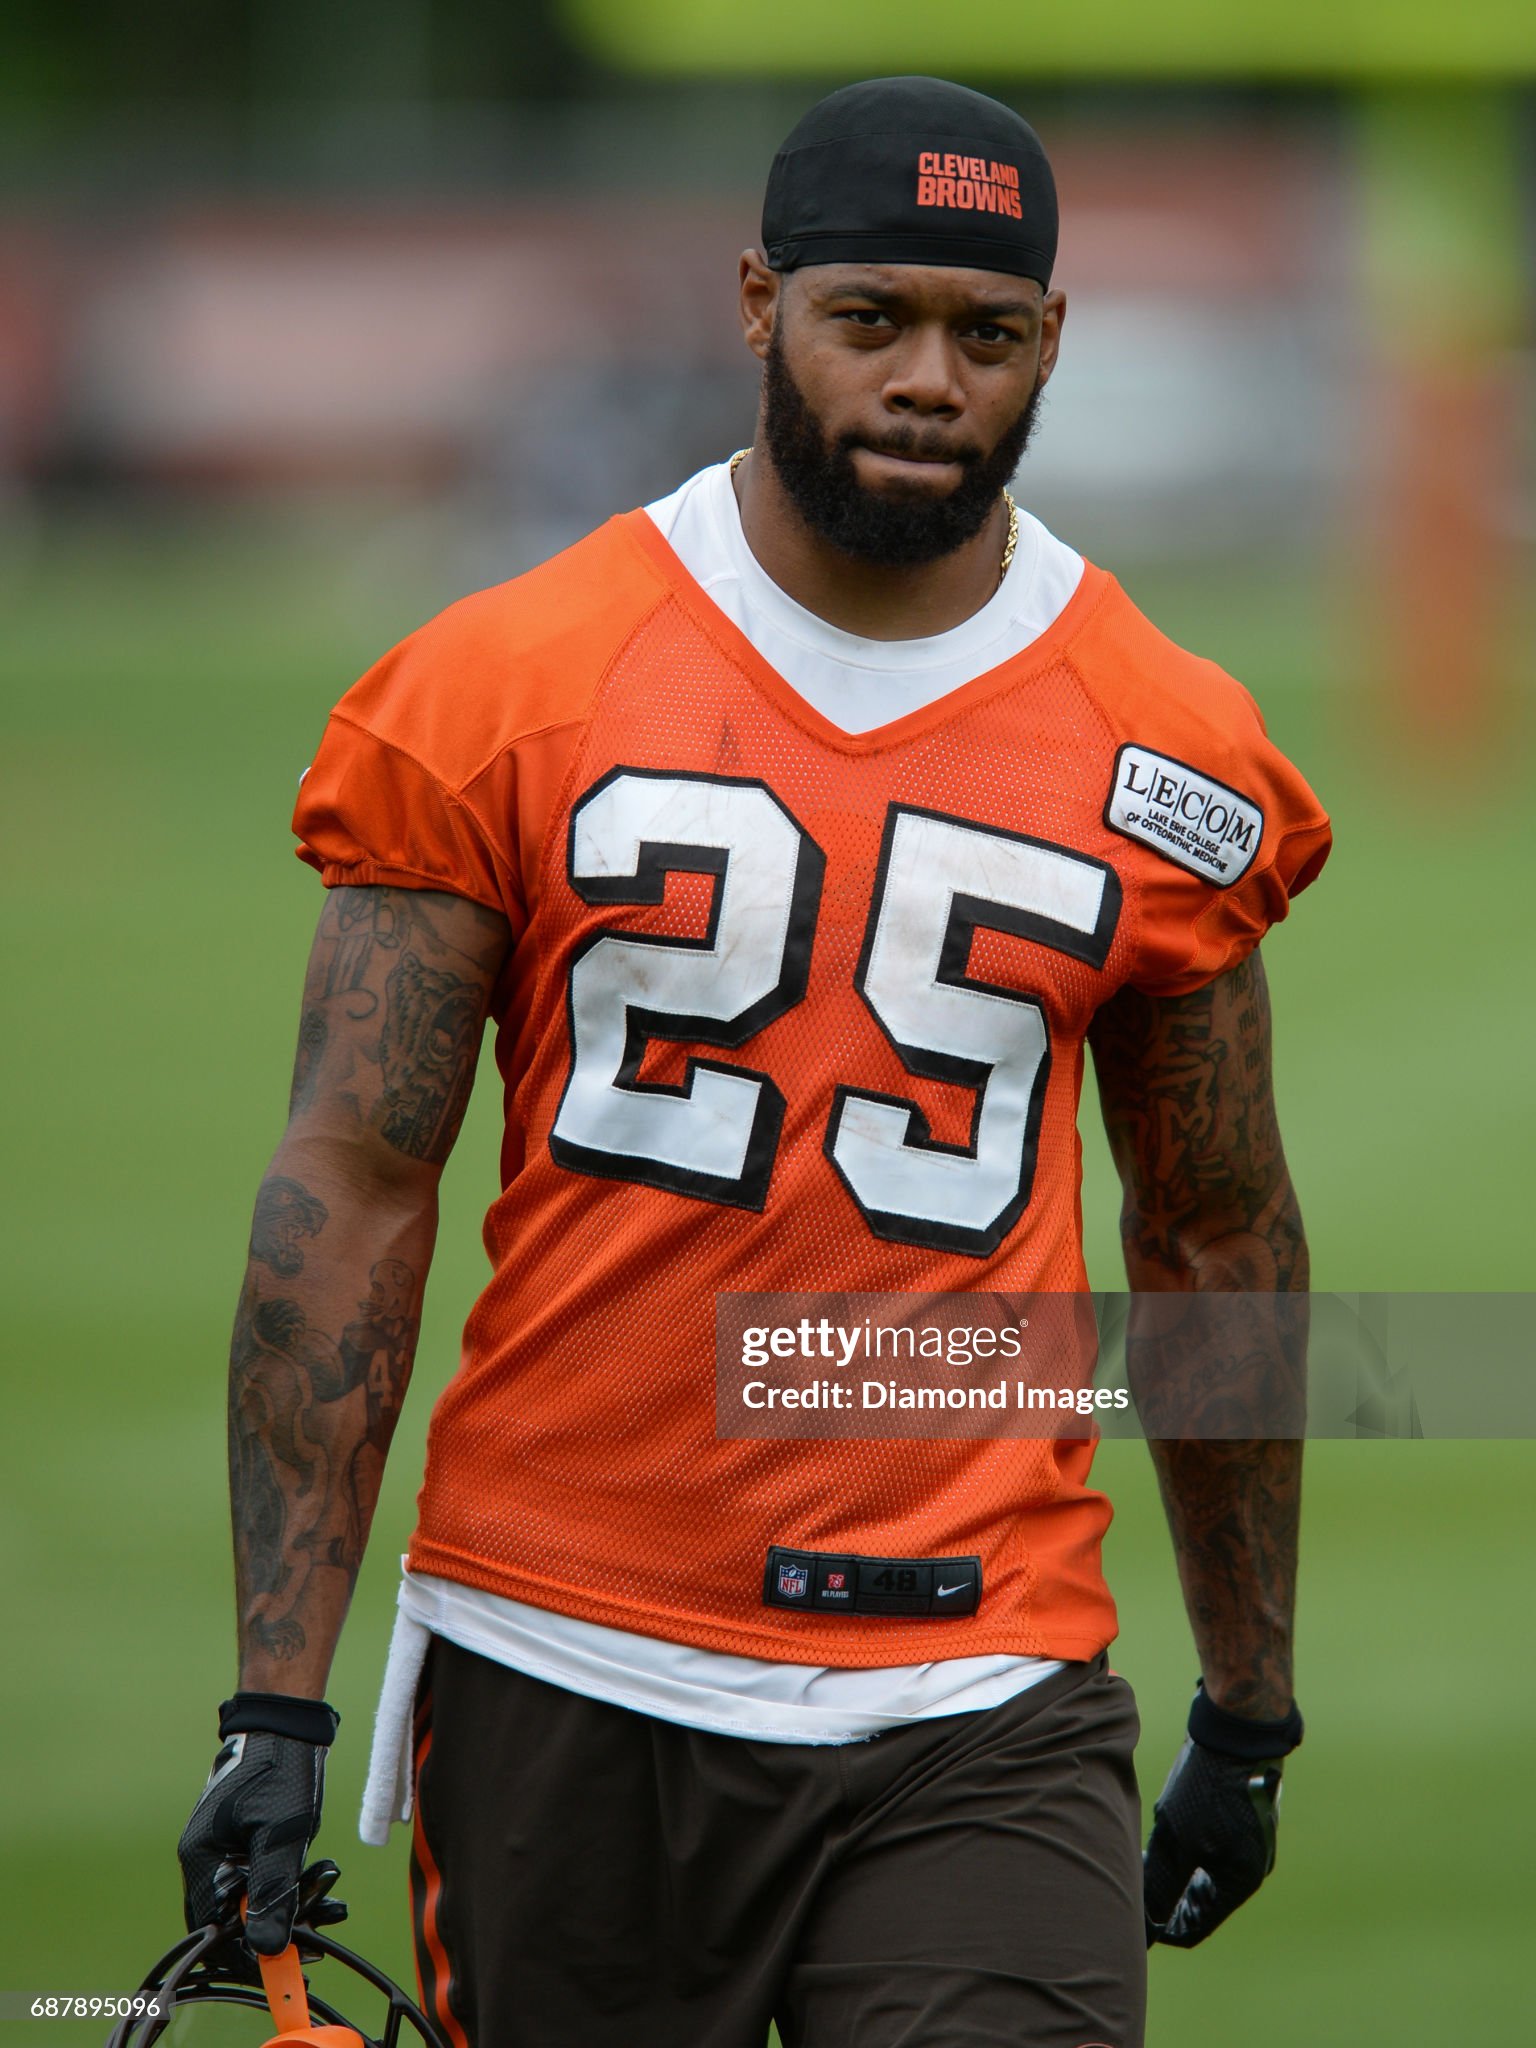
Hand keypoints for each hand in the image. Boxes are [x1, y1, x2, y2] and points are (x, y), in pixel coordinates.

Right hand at [178, 1728, 327, 1953]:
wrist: (287, 1723)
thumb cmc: (281, 1770)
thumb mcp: (282, 1835)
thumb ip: (273, 1892)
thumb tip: (269, 1947)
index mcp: (202, 1858)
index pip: (214, 1928)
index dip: (247, 1952)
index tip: (285, 1965)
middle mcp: (206, 1856)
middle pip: (233, 1915)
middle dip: (276, 1928)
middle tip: (317, 1936)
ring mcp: (223, 1846)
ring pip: (253, 1895)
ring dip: (290, 1905)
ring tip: (330, 1906)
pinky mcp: (243, 1836)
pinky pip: (262, 1873)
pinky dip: (289, 1882)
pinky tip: (321, 1883)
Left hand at [1142, 1736, 1282, 1946]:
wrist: (1234, 1732)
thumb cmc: (1208, 1788)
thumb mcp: (1178, 1839)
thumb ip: (1163, 1884)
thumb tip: (1146, 1922)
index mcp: (1240, 1881)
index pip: (1197, 1926)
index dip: (1164, 1927)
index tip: (1135, 1916)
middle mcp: (1249, 1867)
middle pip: (1199, 1902)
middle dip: (1166, 1899)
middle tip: (1132, 1885)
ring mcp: (1246, 1842)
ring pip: (1201, 1874)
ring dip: (1173, 1872)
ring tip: (1142, 1859)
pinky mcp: (1239, 1819)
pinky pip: (1208, 1849)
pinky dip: (1184, 1851)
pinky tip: (1161, 1834)